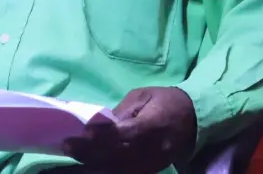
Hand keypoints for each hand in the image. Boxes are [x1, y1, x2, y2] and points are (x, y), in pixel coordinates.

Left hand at [63, 86, 196, 173]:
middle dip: (91, 153)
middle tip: (67, 146)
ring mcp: (155, 162)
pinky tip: (91, 165)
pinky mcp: (153, 169)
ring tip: (73, 157)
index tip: (79, 134)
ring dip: (95, 164)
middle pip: (120, 156)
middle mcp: (155, 149)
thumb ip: (121, 111)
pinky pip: (129, 172)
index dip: (101, 137)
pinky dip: (108, 169)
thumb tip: (98, 123)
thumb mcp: (142, 96)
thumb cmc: (165, 101)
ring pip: (122, 169)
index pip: (124, 135)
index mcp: (153, 125)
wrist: (195, 117)